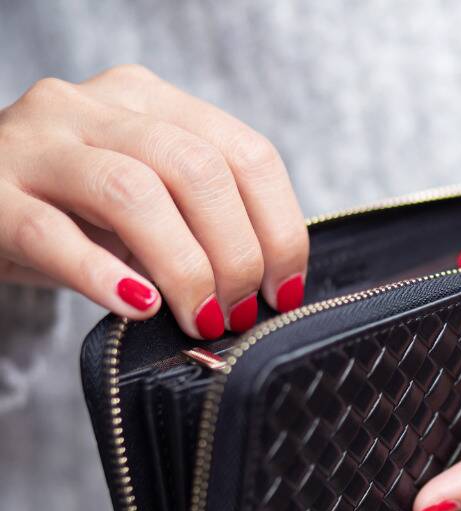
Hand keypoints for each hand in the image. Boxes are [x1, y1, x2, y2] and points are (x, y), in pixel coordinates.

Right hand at [0, 65, 307, 337]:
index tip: (283, 288)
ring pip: (131, 191)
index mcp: (149, 101)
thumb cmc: (69, 214)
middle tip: (238, 311)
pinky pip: (50, 232)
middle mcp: (92, 106)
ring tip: (200, 317)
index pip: (245, 153)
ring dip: (183, 266)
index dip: (278, 228)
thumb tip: (273, 285)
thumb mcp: (144, 205)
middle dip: (235, 252)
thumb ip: (200, 221)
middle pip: (196, 168)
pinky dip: (103, 275)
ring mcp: (35, 144)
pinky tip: (137, 305)